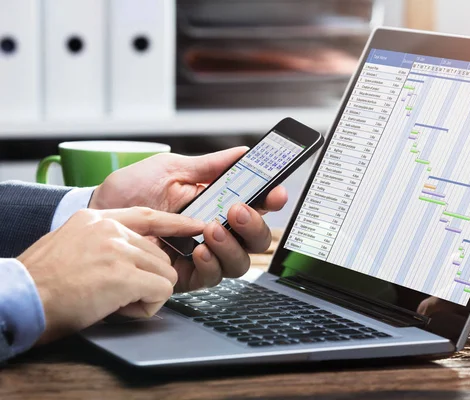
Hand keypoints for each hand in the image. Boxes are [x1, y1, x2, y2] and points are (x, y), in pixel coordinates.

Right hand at [18, 207, 204, 342]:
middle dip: (147, 279)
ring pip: (164, 272)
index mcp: (96, 219)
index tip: (196, 225)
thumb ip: (103, 241)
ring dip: (147, 293)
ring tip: (117, 302)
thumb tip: (134, 252)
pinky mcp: (123, 276)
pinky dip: (148, 306)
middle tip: (121, 294)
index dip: (176, 223)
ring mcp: (117, 250)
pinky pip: (161, 291)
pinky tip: (122, 309)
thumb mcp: (71, 244)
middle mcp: (109, 229)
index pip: (148, 215)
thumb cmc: (43, 282)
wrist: (21, 299)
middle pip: (159, 254)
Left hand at [89, 149, 287, 291]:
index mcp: (217, 203)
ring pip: (240, 262)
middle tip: (238, 211)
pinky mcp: (185, 275)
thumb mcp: (171, 169)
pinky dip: (211, 264)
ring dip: (232, 246)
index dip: (271, 201)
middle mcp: (216, 231)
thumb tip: (242, 153)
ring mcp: (203, 254)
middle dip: (255, 226)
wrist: (100, 215)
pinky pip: (212, 277)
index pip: (255, 205)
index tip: (275, 192)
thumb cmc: (131, 191)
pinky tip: (198, 250)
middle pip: (256, 239)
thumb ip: (209, 165)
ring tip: (212, 230)